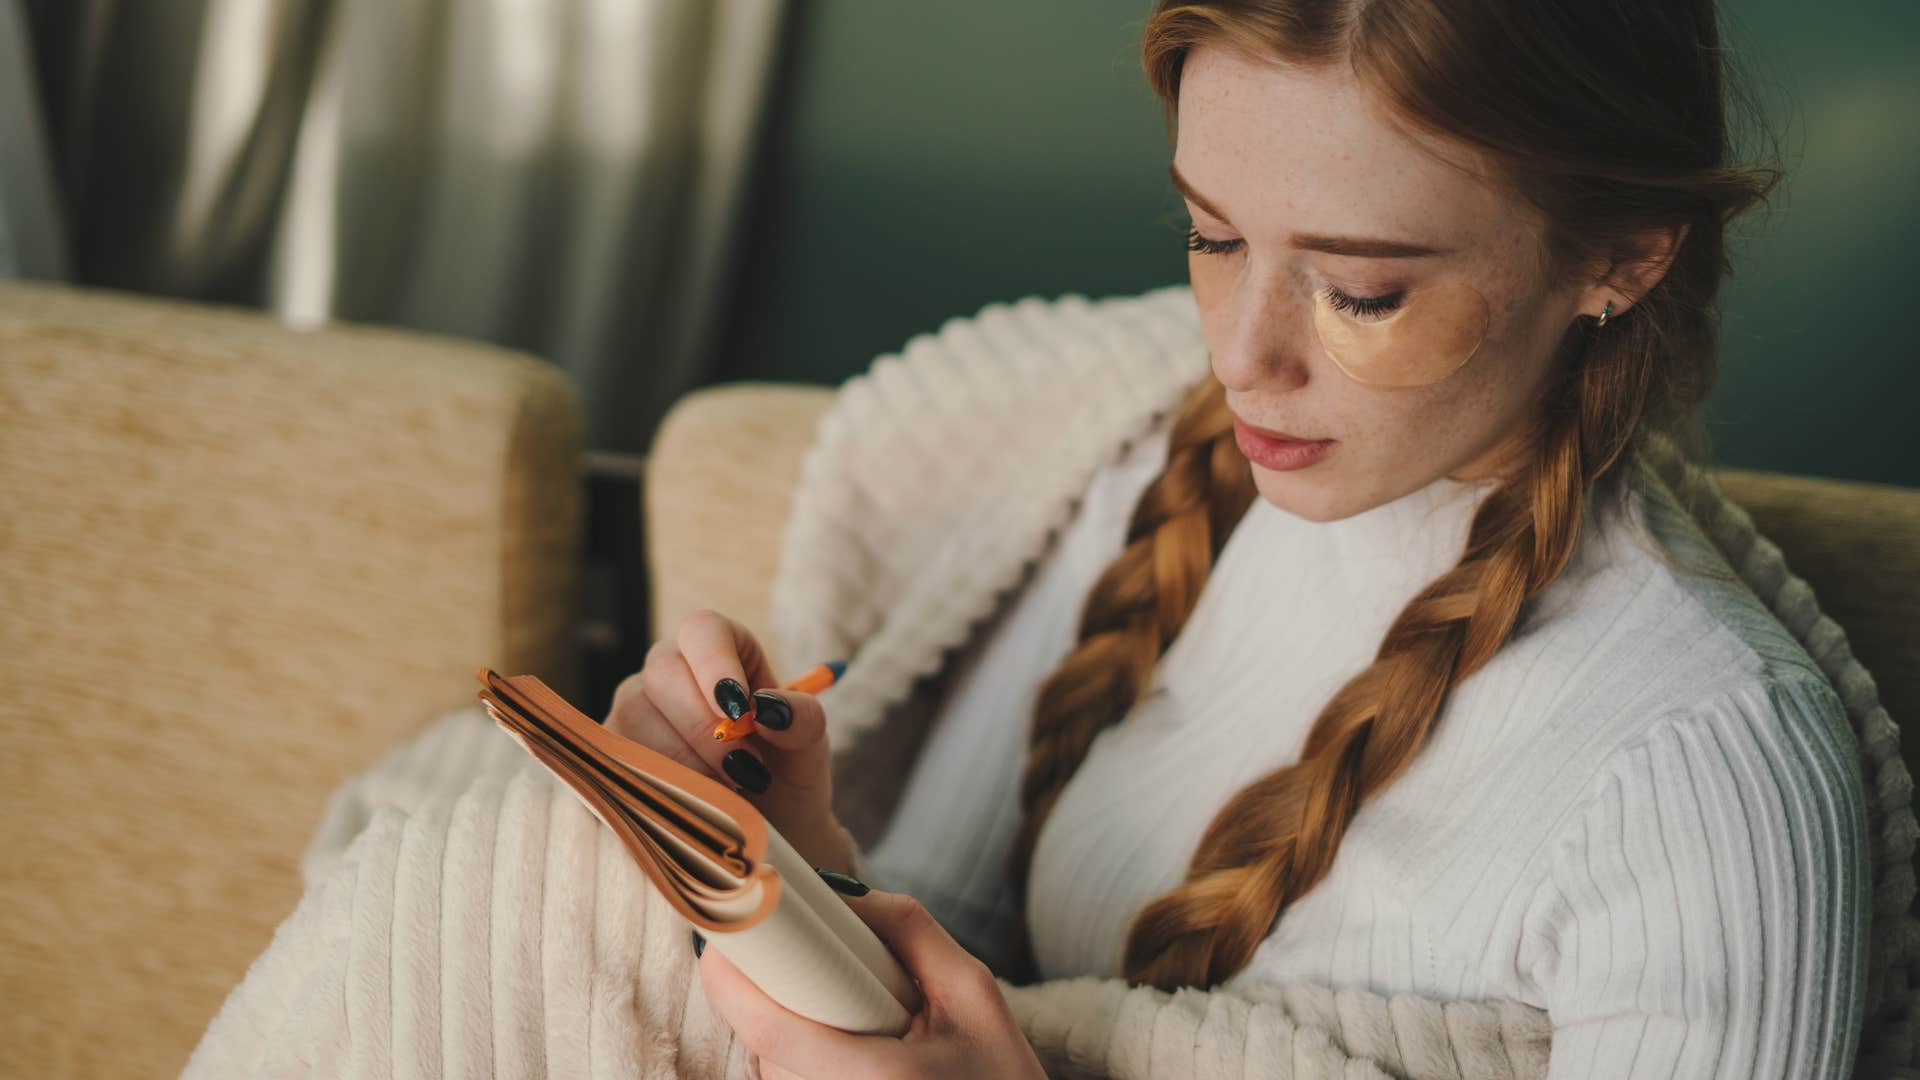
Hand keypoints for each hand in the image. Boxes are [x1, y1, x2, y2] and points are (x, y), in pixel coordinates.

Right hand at [605, 609, 850, 873]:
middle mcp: (669, 671)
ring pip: (635, 717)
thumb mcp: (807, 745)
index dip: (715, 664)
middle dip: (703, 728)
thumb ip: (801, 719)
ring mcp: (634, 711)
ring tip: (727, 793)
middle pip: (663, 674)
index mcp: (721, 649)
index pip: (704, 631)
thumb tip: (772, 710)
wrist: (766, 830)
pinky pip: (616, 758)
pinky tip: (692, 804)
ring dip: (684, 763)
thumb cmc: (785, 773)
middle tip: (744, 771)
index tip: (738, 711)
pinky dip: (658, 784)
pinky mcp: (611, 753)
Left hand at [697, 882, 1047, 1079]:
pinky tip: (844, 1037)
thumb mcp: (972, 990)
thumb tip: (838, 889)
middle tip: (778, 952)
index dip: (731, 980)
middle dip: (765, 993)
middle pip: (763, 1047)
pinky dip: (797, 1053)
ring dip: (782, 1026)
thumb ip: (909, 929)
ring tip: (840, 1005)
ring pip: (770, 1068)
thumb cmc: (1000, 1074)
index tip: (717, 934)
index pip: (772, 1030)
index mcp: (874, 1077)